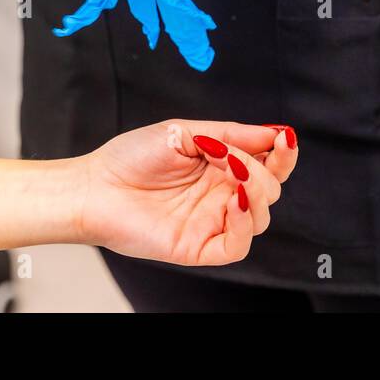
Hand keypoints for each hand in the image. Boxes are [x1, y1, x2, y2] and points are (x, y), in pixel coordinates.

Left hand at [77, 120, 298, 265]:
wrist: (94, 186)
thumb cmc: (131, 157)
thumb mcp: (183, 132)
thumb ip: (229, 134)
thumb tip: (272, 133)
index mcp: (221, 167)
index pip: (267, 164)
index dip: (282, 154)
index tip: (284, 138)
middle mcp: (221, 195)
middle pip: (269, 190)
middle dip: (264, 170)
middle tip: (237, 157)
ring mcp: (211, 222)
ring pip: (260, 216)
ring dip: (256, 192)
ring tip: (234, 173)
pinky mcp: (199, 247)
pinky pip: (236, 246)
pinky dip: (244, 224)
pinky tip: (234, 201)